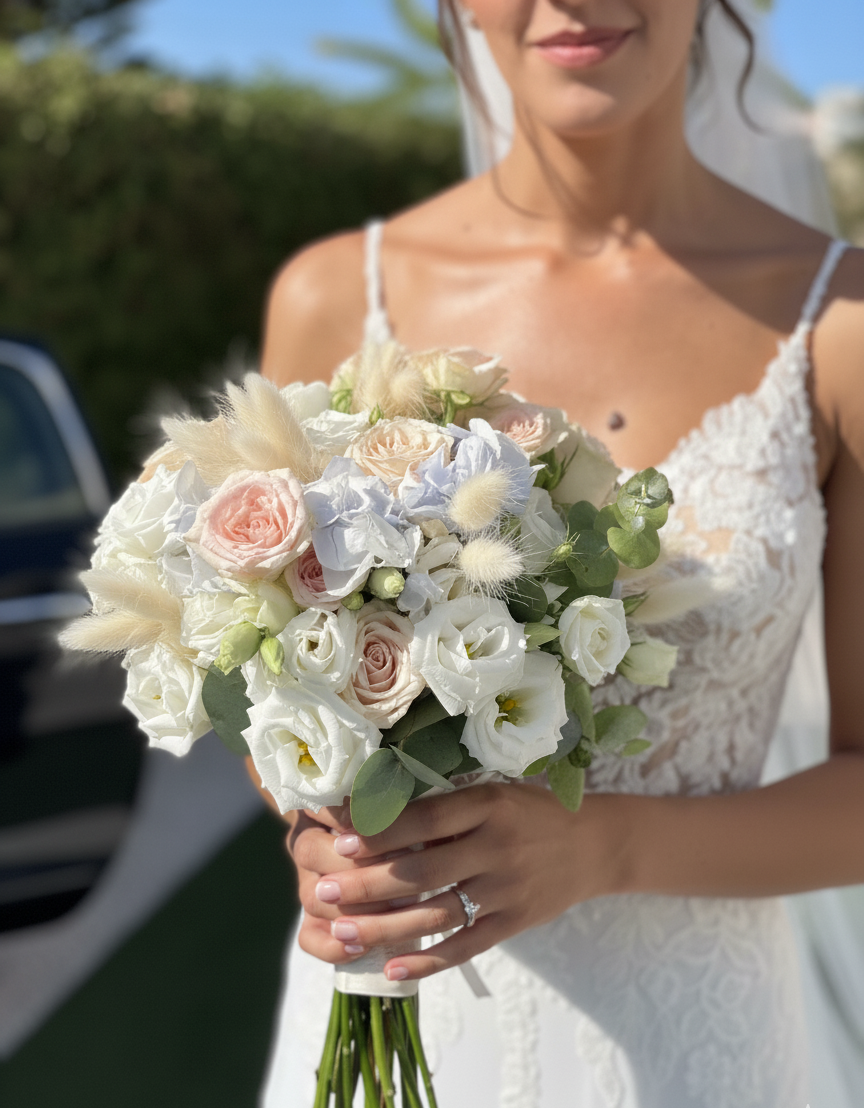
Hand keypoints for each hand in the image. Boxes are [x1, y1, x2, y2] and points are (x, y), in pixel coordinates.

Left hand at [298, 782, 627, 982]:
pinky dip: (429, 961)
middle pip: (423, 869)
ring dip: (386, 926)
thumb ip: (446, 808)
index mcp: (488, 805)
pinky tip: (393, 968)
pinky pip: (467, 946)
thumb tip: (375, 814)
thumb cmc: (529, 813)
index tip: (340, 839)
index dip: (381, 830)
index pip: (425, 819)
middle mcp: (497, 846)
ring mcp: (507, 889)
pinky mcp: (516, 922)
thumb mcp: (493, 795)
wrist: (594, 844)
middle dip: (368, 883)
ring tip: (343, 933)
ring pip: (437, 913)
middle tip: (324, 891)